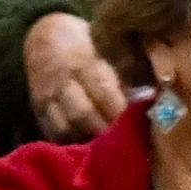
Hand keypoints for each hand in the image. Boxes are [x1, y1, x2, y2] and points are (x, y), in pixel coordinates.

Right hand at [21, 12, 126, 140]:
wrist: (44, 37)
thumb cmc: (88, 43)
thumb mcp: (108, 48)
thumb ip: (127, 71)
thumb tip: (153, 98)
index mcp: (85, 61)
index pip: (104, 91)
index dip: (120, 112)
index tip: (137, 126)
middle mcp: (63, 80)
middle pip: (82, 114)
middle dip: (105, 132)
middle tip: (125, 146)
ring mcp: (47, 96)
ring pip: (65, 127)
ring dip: (87, 143)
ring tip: (107, 152)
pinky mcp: (37, 109)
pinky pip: (52, 133)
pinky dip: (69, 144)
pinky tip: (86, 150)